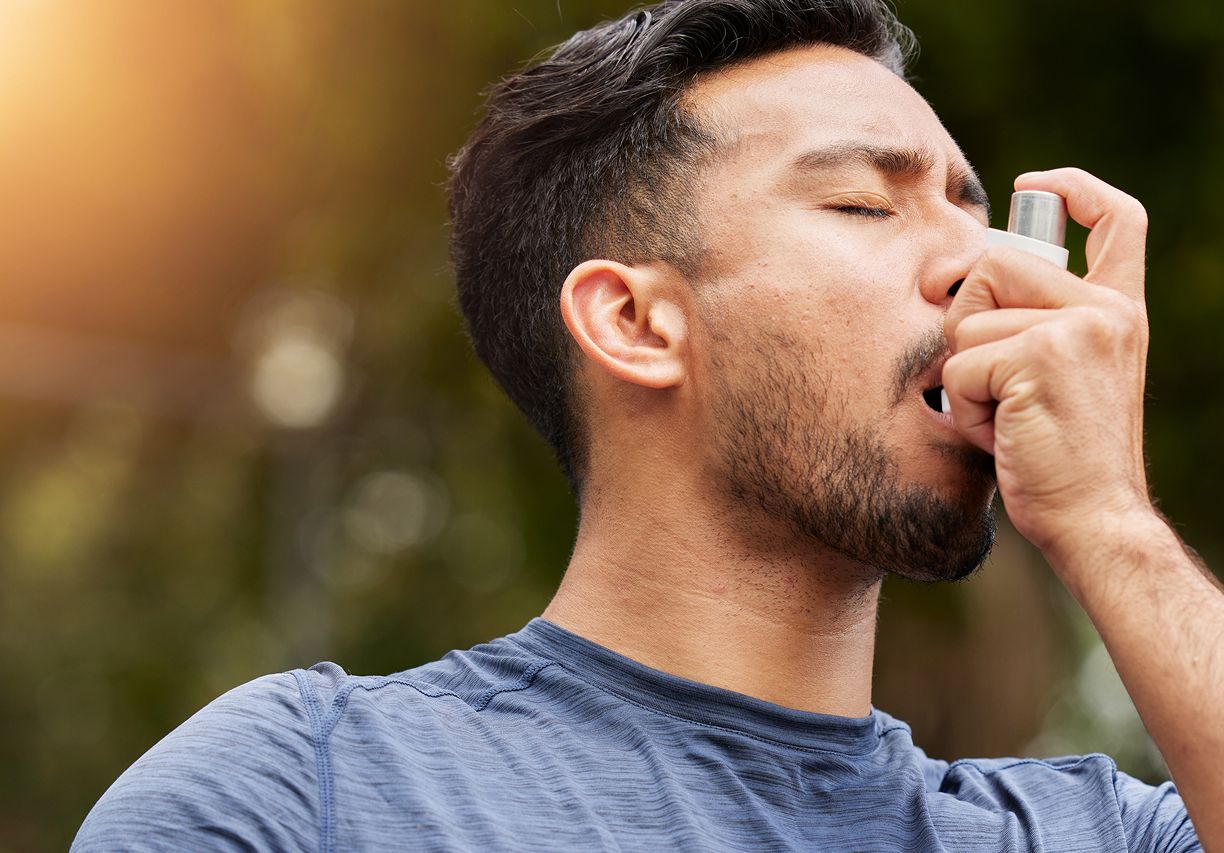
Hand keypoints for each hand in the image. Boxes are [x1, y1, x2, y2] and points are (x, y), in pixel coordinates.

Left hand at [942, 168, 1152, 557]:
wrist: (1095, 519)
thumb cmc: (1065, 456)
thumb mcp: (1065, 374)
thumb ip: (1038, 322)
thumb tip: (965, 281)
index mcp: (1119, 308)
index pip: (1117, 218)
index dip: (1073, 188)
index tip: (1035, 185)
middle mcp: (1106, 309)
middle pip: (993, 265)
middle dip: (968, 322)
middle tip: (996, 382)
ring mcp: (1077, 328)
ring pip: (967, 322)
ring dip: (967, 378)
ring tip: (1010, 416)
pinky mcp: (1039, 356)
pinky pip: (958, 366)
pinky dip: (966, 408)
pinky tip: (1005, 434)